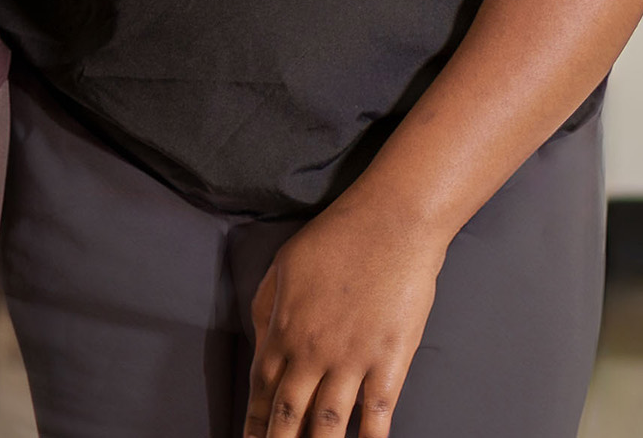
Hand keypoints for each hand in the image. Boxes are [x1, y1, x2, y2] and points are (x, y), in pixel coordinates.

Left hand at [244, 196, 446, 437]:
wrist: (388, 224)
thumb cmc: (334, 240)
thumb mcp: (283, 269)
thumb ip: (267, 310)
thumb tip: (260, 343)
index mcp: (282, 329)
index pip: (260, 389)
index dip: (253, 422)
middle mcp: (311, 351)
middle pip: (288, 413)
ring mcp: (351, 360)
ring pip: (327, 424)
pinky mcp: (389, 361)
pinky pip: (377, 414)